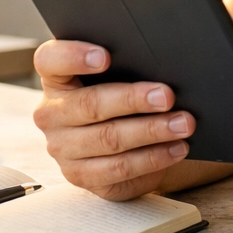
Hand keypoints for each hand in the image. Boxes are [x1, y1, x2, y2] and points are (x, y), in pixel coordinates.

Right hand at [32, 40, 194, 199]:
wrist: (121, 140)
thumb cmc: (121, 94)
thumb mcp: (119, 74)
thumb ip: (128, 63)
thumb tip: (163, 61)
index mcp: (57, 79)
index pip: (50, 60)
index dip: (74, 56)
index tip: (105, 56)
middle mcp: (52, 114)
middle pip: (90, 104)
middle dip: (133, 100)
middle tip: (167, 96)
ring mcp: (63, 148)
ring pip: (108, 139)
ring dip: (151, 131)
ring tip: (182, 124)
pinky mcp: (82, 176)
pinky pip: (119, 170)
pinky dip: (152, 158)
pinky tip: (176, 148)